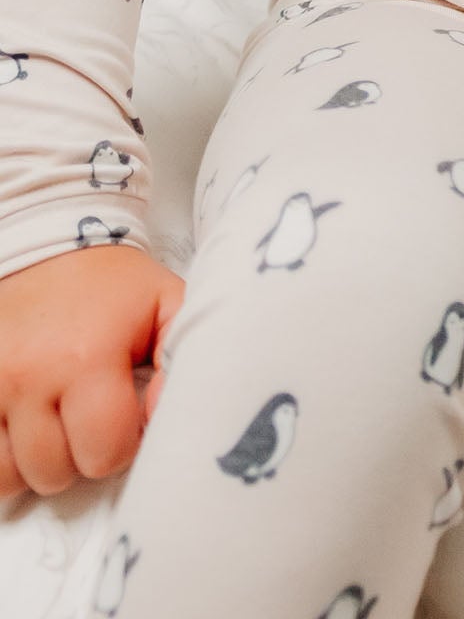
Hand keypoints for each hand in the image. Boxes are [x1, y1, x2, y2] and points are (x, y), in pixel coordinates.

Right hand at [0, 246, 182, 497]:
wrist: (46, 252)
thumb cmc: (113, 287)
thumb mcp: (165, 303)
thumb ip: (180, 357)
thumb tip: (164, 412)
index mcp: (88, 357)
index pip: (105, 451)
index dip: (123, 443)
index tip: (125, 416)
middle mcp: (29, 378)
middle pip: (55, 472)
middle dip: (79, 456)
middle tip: (89, 419)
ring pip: (9, 477)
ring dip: (36, 462)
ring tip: (56, 425)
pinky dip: (2, 457)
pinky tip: (24, 430)